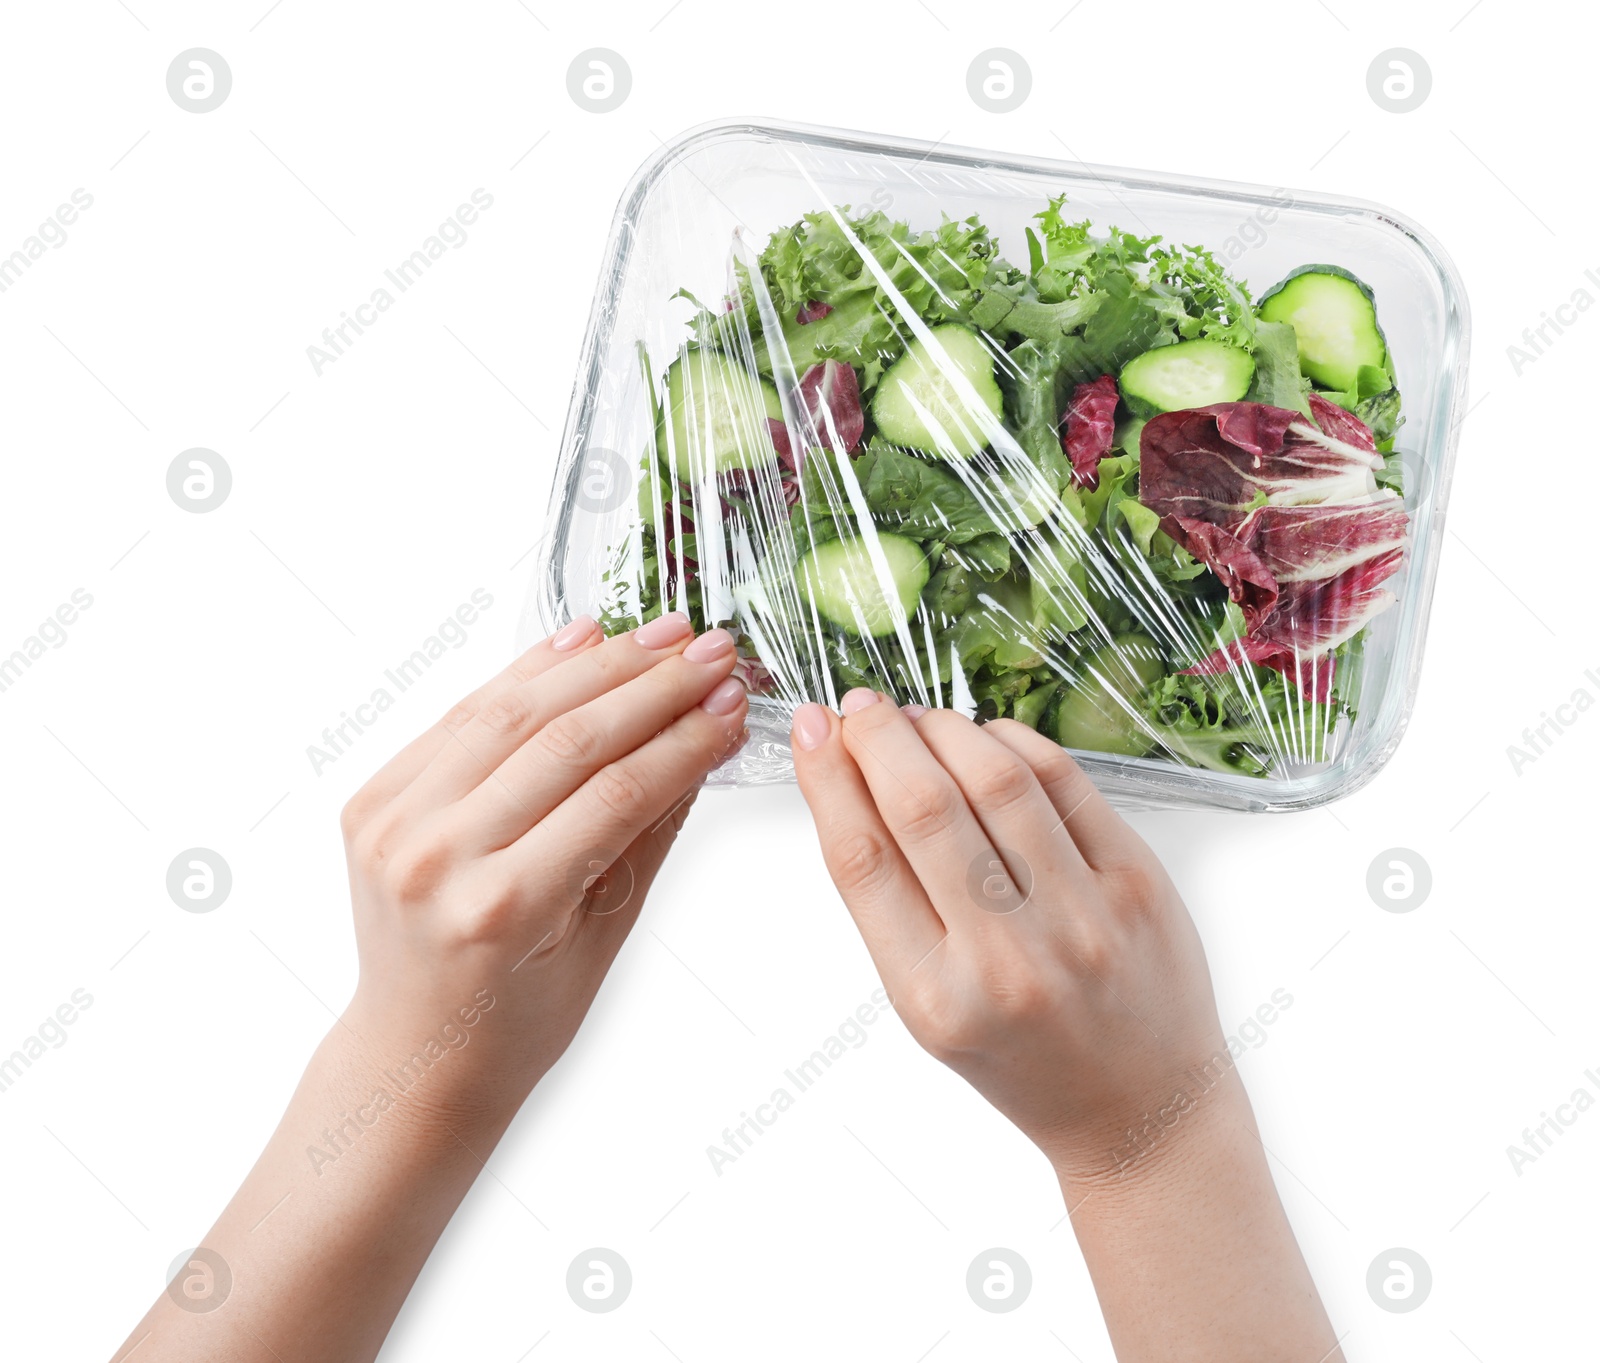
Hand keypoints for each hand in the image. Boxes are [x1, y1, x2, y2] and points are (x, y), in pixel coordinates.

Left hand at [339, 610, 748, 1130]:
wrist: (416, 1052)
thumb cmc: (518, 1017)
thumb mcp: (603, 938)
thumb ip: (649, 832)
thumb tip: (705, 737)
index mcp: (501, 910)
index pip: (614, 795)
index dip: (683, 739)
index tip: (732, 702)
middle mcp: (436, 859)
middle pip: (564, 742)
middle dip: (652, 687)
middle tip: (713, 653)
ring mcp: (394, 824)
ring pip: (511, 712)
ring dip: (597, 665)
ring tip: (663, 635)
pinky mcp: (373, 799)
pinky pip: (462, 717)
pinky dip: (526, 675)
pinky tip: (583, 640)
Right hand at [789, 690, 1342, 1362]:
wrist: (1139, 1108)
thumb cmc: (1022, 1057)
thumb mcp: (928, 1008)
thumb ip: (892, 905)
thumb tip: (852, 779)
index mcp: (935, 1000)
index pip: (861, 860)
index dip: (825, 779)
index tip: (809, 731)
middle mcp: (1008, 960)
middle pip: (922, 808)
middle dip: (877, 738)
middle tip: (858, 708)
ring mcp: (1082, 918)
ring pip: (996, 780)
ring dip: (943, 729)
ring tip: (916, 718)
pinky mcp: (1139, 884)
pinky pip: (1064, 782)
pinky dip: (1012, 742)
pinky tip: (984, 737)